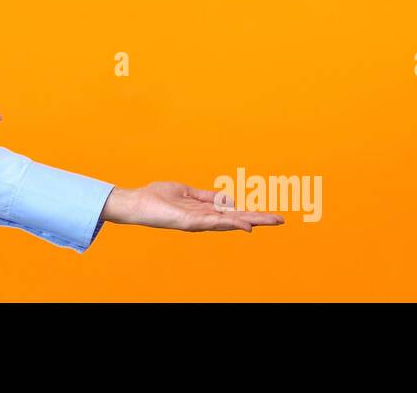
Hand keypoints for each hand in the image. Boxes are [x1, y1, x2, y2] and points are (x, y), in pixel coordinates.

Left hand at [100, 181, 284, 232]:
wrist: (136, 203)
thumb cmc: (157, 197)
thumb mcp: (186, 191)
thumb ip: (205, 196)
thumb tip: (225, 197)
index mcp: (204, 210)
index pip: (232, 213)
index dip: (250, 214)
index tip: (269, 216)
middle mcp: (204, 218)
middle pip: (236, 219)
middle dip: (258, 219)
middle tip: (280, 220)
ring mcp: (198, 221)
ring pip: (229, 222)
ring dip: (250, 221)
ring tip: (269, 222)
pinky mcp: (189, 222)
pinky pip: (213, 222)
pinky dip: (229, 223)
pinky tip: (244, 225)